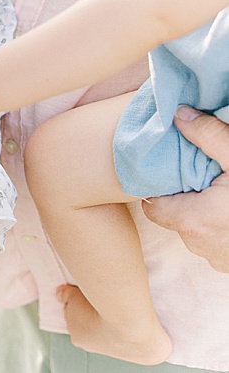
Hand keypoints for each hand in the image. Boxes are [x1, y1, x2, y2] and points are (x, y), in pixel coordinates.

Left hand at [143, 106, 228, 271]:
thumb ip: (208, 136)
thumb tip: (180, 115)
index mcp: (191, 220)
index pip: (152, 204)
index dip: (159, 185)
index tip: (172, 168)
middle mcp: (197, 244)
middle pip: (174, 214)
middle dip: (185, 195)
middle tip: (202, 174)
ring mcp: (216, 258)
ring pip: (196, 229)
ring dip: (204, 211)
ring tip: (221, 190)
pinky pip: (216, 241)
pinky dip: (221, 226)